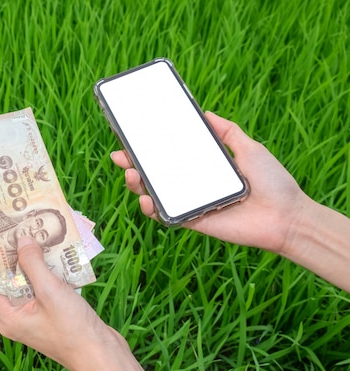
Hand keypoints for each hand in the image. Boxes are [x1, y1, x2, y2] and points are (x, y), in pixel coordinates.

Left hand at [0, 236, 183, 370]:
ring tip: (38, 233)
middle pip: (9, 279)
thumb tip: (22, 240)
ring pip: (29, 281)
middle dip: (15, 254)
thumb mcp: (51, 292)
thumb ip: (34, 264)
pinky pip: (44, 287)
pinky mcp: (51, 313)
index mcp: (7, 316)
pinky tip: (57, 252)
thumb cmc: (73, 329)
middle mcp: (16, 317)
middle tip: (18, 227)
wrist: (104, 356)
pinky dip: (49, 271)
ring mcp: (34, 316)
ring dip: (35, 260)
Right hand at [111, 111, 308, 253]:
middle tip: (120, 156)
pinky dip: (151, 210)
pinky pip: (166, 217)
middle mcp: (192, 185)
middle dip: (132, 165)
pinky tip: (146, 201)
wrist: (286, 216)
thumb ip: (228, 132)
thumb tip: (206, 113)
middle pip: (154, 175)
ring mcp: (191, 204)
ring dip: (136, 185)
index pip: (169, 156)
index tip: (131, 138)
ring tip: (132, 175)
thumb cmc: (273, 183)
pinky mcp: (193, 221)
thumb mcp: (249, 149)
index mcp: (203, 168)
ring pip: (153, 195)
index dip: (148, 149)